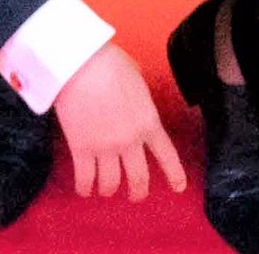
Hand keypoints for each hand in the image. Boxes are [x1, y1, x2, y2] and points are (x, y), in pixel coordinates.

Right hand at [48, 42, 185, 204]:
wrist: (81, 65)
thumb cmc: (108, 62)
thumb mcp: (135, 74)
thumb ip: (138, 91)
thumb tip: (133, 88)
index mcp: (148, 121)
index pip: (167, 155)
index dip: (174, 174)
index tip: (178, 187)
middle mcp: (130, 140)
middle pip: (139, 177)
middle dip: (138, 191)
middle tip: (136, 195)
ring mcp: (106, 147)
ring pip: (111, 183)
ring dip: (109, 190)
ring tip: (105, 190)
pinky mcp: (81, 149)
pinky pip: (85, 178)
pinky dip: (84, 187)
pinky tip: (84, 189)